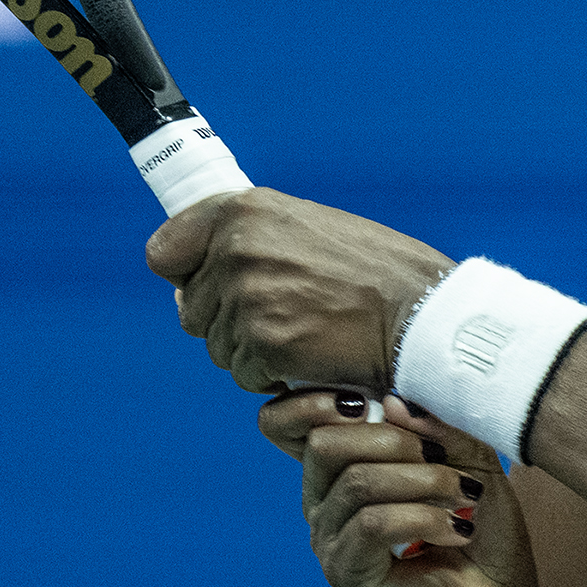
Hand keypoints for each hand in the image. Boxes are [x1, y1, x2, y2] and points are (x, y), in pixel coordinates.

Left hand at [147, 189, 453, 395]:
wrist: (421, 316)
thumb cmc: (378, 274)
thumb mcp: (311, 227)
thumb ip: (254, 240)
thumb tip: (195, 274)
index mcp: (246, 210)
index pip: (165, 250)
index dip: (182, 274)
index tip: (196, 283)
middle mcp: (238, 248)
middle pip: (192, 309)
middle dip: (228, 321)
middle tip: (284, 315)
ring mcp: (248, 298)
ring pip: (218, 346)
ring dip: (253, 351)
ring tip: (306, 333)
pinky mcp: (263, 344)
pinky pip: (245, 374)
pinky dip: (274, 376)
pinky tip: (312, 356)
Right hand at [260, 391, 542, 586]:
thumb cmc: (481, 525)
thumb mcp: (468, 457)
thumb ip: (434, 425)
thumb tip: (391, 400)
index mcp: (338, 467)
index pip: (283, 422)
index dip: (314, 400)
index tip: (380, 399)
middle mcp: (322, 502)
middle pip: (323, 443)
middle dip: (394, 440)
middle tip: (444, 460)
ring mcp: (330, 541)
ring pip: (357, 482)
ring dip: (424, 480)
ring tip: (465, 495)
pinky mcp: (347, 574)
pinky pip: (372, 524)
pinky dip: (422, 516)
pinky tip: (456, 528)